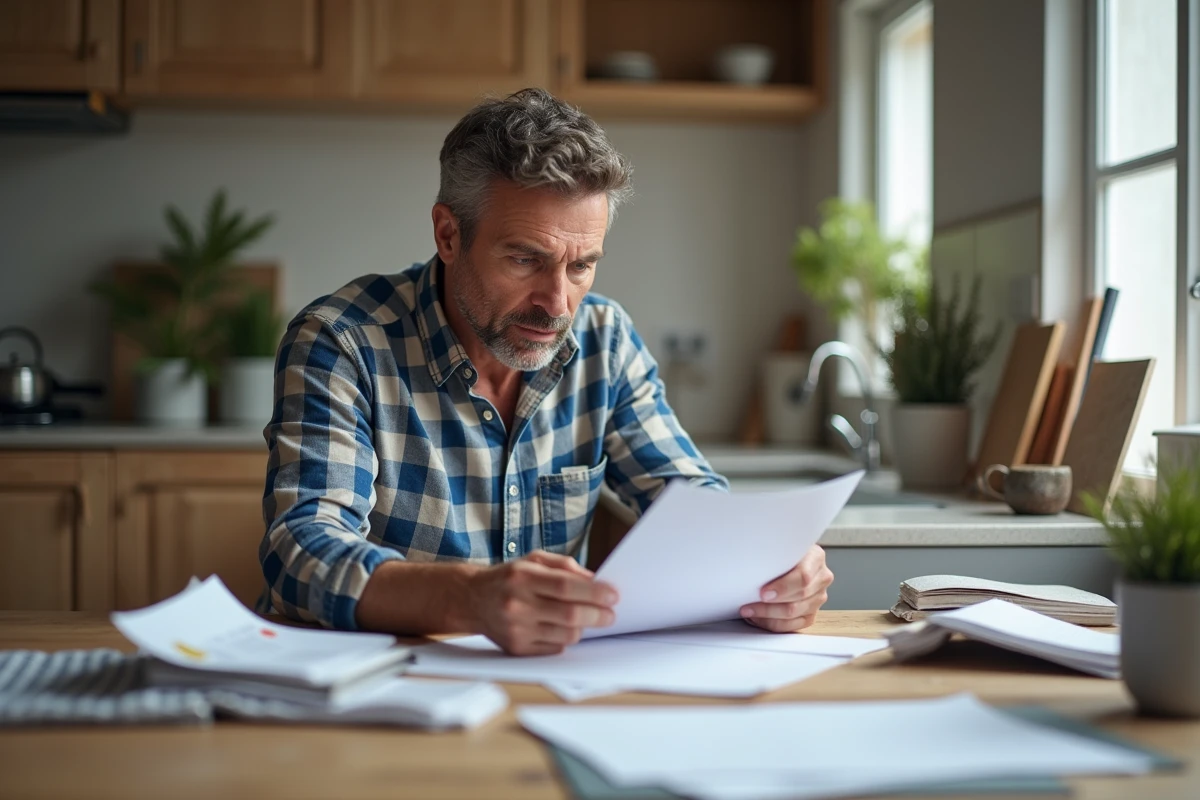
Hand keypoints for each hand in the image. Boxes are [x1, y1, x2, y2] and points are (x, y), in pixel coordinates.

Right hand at [468, 551, 618, 654]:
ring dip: (583, 628)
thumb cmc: (509, 577)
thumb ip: (565, 567)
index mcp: (522, 576)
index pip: (567, 586)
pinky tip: (564, 628)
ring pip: (566, 635)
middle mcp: (517, 603)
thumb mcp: (534, 560)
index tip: (613, 595)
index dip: (595, 593)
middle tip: (610, 614)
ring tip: (586, 619)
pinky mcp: (516, 648)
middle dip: (598, 615)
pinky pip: (555, 649)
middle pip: (570, 614)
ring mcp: (516, 629)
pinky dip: (566, 639)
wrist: (472, 599)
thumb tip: (596, 582)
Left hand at [739, 545, 832, 632]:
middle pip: (799, 597)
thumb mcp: (779, 546)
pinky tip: (758, 618)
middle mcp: (822, 578)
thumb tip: (751, 564)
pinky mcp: (811, 614)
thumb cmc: (780, 553)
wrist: (786, 560)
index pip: (803, 577)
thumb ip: (773, 554)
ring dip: (767, 615)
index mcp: (816, 557)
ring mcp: (818, 598)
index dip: (783, 587)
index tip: (763, 593)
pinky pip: (791, 626)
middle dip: (770, 604)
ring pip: (793, 613)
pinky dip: (772, 623)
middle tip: (748, 605)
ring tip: (748, 610)